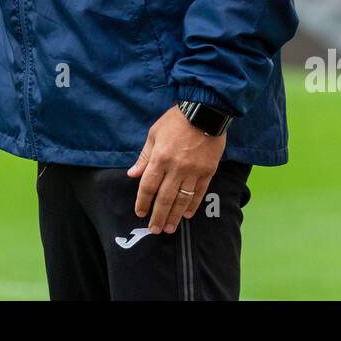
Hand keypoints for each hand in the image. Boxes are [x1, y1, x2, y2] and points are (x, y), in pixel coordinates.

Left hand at [126, 105, 225, 233]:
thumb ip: (144, 156)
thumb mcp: (154, 133)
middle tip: (154, 229)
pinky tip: (186, 214)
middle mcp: (176, 167)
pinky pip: (199, 192)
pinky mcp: (208, 171)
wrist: (204, 110)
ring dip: (175, 216)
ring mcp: (193, 171)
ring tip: (170, 228)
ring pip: (182, 199)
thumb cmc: (175, 120)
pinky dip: (192, 205)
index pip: (148, 186)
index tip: (140, 212)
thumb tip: (132, 174)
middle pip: (165, 198)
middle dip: (158, 216)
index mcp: (160, 157)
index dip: (143, 201)